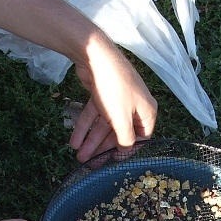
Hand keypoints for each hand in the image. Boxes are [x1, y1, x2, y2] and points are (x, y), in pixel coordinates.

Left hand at [69, 36, 156, 162]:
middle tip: (90, 163)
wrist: (95, 56)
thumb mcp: (121, 119)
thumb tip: (126, 153)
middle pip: (119, 132)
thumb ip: (125, 139)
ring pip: (104, 125)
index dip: (127, 151)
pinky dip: (85, 127)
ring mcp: (117, 100)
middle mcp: (134, 106)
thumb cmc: (115, 88)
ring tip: (79, 156)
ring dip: (91, 141)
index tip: (113, 162)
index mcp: (146, 112)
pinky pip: (95, 115)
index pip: (141, 138)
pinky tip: (74, 140)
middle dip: (103, 148)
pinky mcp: (102, 94)